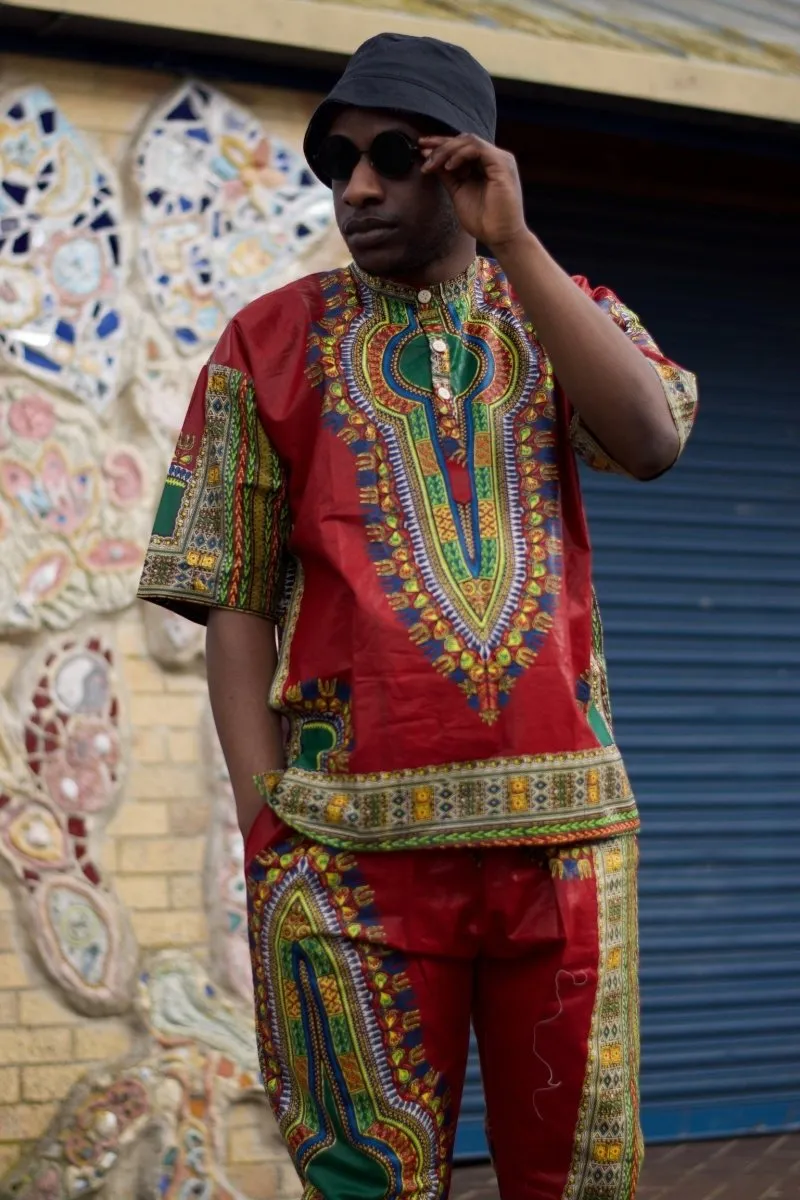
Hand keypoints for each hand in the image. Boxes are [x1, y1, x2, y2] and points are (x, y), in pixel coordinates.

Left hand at [420, 134, 526, 251]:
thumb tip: (430, 159)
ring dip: (446, 150)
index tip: (421, 148)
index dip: (441, 145)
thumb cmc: (483, 220)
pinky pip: (477, 149)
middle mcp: (494, 158)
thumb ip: (448, 175)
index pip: (462, 146)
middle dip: (440, 144)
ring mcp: (500, 160)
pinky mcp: (502, 164)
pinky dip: (460, 155)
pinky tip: (448, 166)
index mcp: (486, 164)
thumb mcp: (458, 192)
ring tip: (432, 163)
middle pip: (464, 140)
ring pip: (469, 141)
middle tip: (422, 152)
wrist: (500, 237)